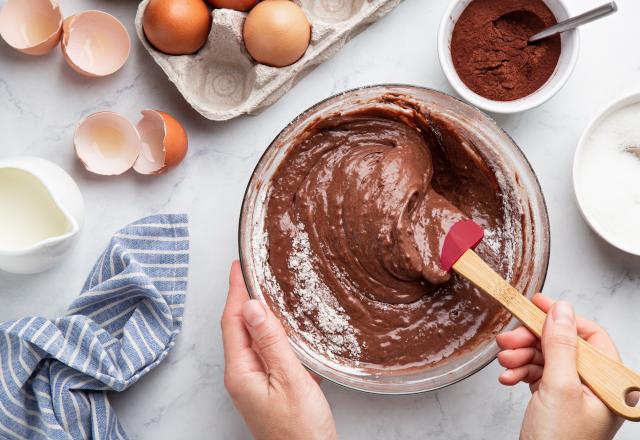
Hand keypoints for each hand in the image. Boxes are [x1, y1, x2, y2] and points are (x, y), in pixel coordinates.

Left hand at [221, 261, 336, 439]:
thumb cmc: (300, 430)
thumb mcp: (290, 380)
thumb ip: (272, 343)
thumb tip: (254, 308)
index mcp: (241, 372)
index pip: (233, 321)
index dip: (236, 291)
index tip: (237, 266)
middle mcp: (242, 376)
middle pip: (238, 328)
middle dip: (243, 298)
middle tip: (251, 272)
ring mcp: (253, 383)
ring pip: (252, 339)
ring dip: (258, 314)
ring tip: (265, 291)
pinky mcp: (266, 389)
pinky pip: (264, 352)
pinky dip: (271, 333)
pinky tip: (283, 327)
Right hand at [496, 293, 633, 439]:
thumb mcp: (559, 388)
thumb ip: (562, 345)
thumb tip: (561, 309)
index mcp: (609, 384)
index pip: (590, 336)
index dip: (562, 318)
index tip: (536, 304)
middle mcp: (595, 388)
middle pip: (563, 346)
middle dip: (532, 341)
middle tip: (509, 339)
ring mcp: (575, 395)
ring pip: (547, 359)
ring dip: (522, 357)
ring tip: (505, 362)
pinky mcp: (556, 401)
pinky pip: (538, 375)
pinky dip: (520, 373)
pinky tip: (508, 378)